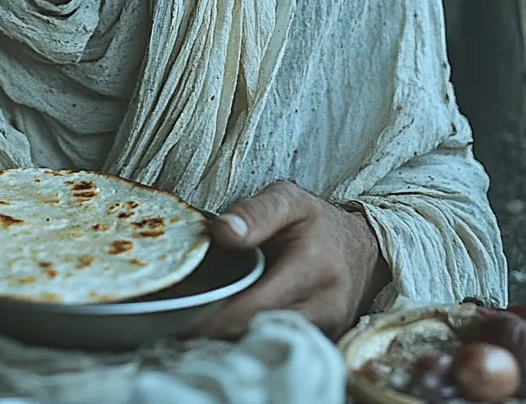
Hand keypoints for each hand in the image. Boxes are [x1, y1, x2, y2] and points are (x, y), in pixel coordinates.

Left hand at [198, 181, 390, 339]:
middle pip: (262, 332)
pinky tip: (231, 332)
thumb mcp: (288, 200)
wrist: (364, 248)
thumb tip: (221, 232)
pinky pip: (286, 348)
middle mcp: (325, 307)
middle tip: (184, 325)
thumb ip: (254, 212)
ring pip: (273, 345)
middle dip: (221, 332)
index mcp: (312, 268)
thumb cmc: (319, 222)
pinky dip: (256, 341)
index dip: (218, 316)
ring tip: (201, 329)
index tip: (186, 317)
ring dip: (237, 340)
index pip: (257, 305)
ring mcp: (328, 329)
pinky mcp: (325, 340)